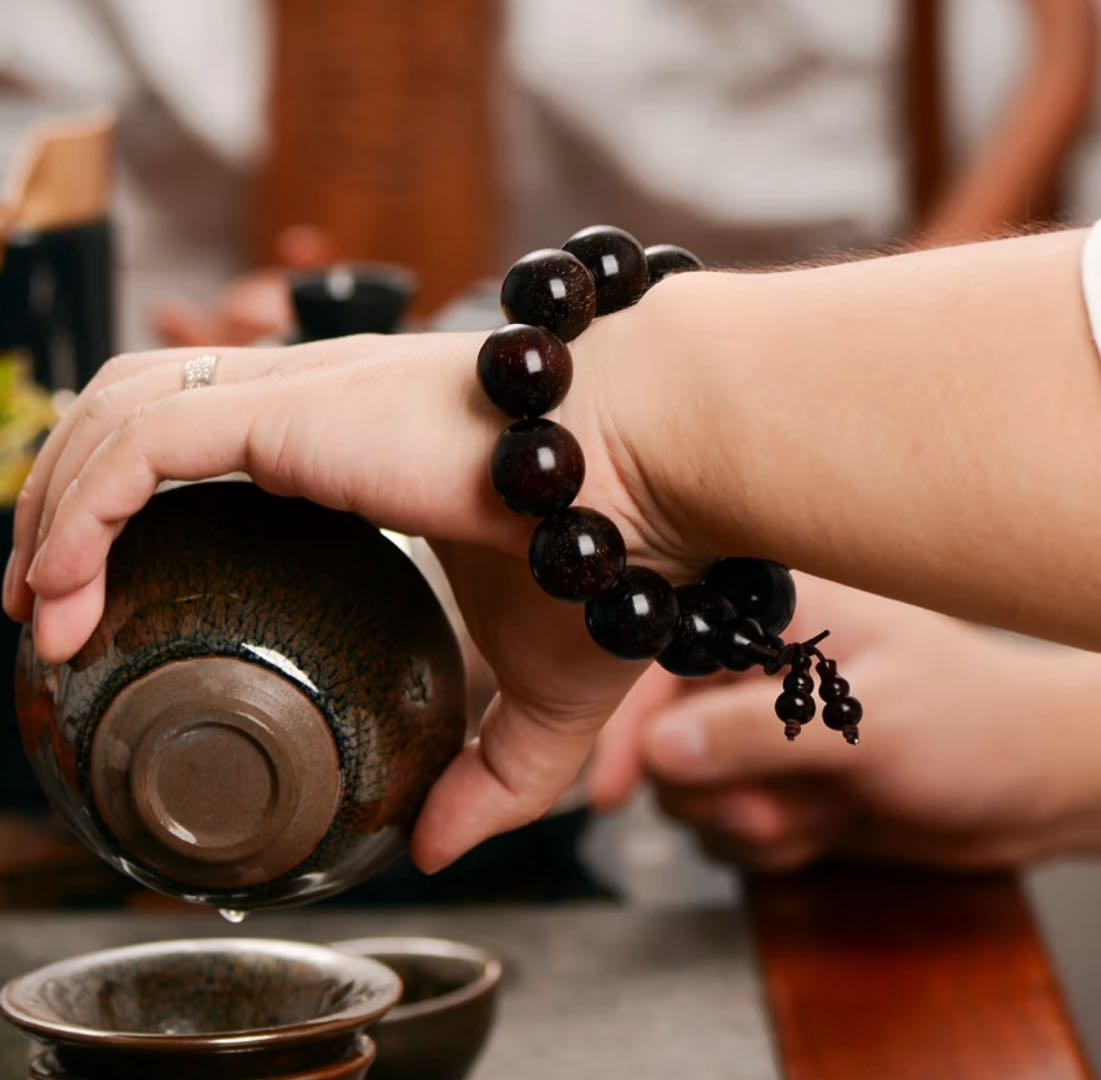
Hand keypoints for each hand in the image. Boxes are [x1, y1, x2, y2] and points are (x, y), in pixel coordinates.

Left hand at [2, 305, 697, 871]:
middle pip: (135, 407)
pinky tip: (66, 601)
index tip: (101, 598)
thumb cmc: (616, 550)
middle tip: (50, 605)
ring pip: (117, 413)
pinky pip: (140, 448)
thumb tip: (440, 851)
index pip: (201, 434)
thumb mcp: (548, 694)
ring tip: (44, 613)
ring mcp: (298, 400)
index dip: (132, 503)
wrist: (657, 463)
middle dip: (67, 497)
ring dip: (55, 508)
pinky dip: (81, 517)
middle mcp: (311, 402)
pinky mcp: (295, 414)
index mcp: (352, 443)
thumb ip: (493, 775)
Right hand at [590, 575, 1100, 870]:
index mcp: (770, 608)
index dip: (628, 724)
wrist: (1030, 787)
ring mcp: (757, 722)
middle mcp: (750, 661)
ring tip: (825, 807)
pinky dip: (773, 840)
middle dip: (715, 790)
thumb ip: (756, 733)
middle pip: (662, 734)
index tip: (615, 788)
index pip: (658, 654)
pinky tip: (829, 821)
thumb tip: (659, 750)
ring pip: (690, 789)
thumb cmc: (974, 723)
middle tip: (772, 808)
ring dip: (753, 820)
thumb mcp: (869, 721)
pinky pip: (725, 824)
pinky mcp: (769, 774)